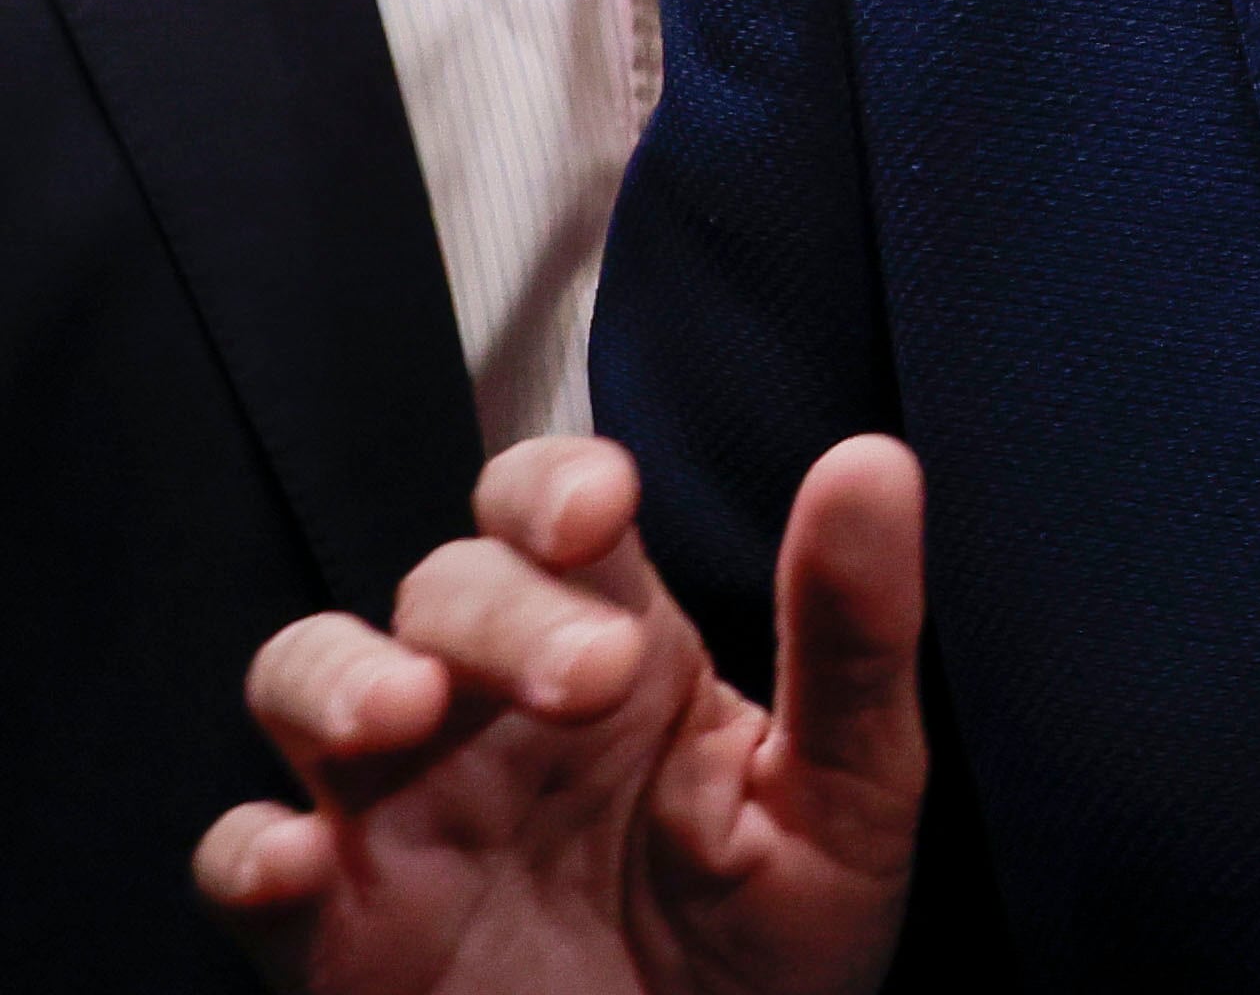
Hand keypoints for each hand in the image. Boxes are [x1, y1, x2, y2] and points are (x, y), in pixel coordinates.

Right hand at [196, 435, 928, 994]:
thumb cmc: (779, 940)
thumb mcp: (849, 789)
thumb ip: (855, 634)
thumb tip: (872, 463)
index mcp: (621, 648)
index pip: (555, 513)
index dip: (555, 485)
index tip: (599, 510)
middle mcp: (494, 707)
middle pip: (446, 586)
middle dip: (502, 610)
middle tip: (593, 680)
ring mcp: (402, 810)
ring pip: (307, 675)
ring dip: (337, 676)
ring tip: (402, 712)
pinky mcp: (334, 926)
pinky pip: (243, 859)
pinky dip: (249, 850)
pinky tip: (299, 861)